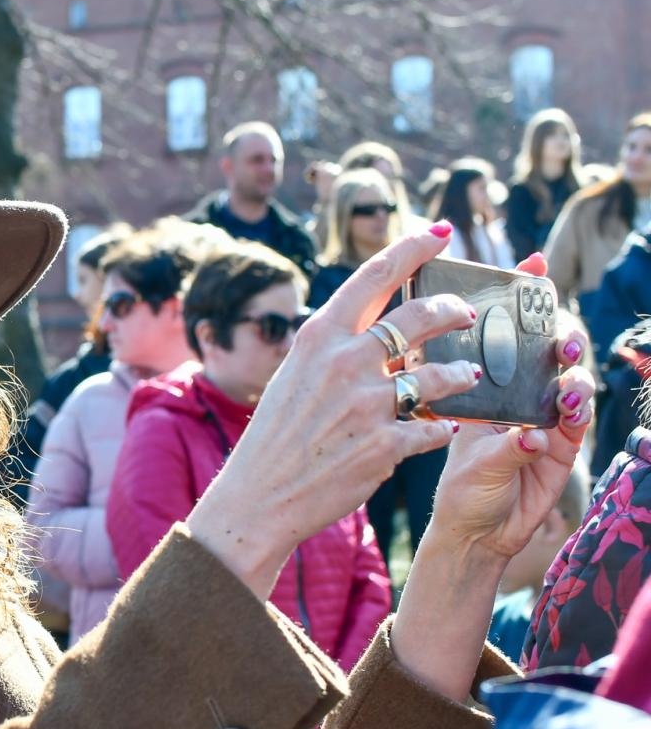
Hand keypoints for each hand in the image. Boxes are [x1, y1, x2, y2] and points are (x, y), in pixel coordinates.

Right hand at [189, 223, 474, 597]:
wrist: (258, 496)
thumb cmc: (275, 435)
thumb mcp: (294, 375)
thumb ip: (334, 348)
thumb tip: (376, 327)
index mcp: (319, 337)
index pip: (374, 276)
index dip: (414, 248)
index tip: (442, 233)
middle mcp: (344, 363)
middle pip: (421, 316)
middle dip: (454, 310)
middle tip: (468, 314)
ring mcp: (367, 405)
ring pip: (440, 375)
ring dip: (462, 374)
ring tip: (470, 376)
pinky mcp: (385, 446)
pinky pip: (433, 428)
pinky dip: (441, 427)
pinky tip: (441, 428)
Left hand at [424, 254, 593, 559]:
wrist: (472, 533)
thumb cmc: (457, 483)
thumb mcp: (457, 442)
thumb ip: (480, 420)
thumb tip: (504, 410)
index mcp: (492, 381)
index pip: (511, 328)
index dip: (527, 295)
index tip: (534, 263)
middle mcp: (523, 394)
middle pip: (553, 348)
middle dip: (563, 335)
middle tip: (560, 341)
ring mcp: (547, 419)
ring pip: (572, 382)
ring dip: (572, 377)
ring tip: (564, 380)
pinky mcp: (563, 450)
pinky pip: (574, 425)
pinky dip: (569, 419)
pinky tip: (557, 421)